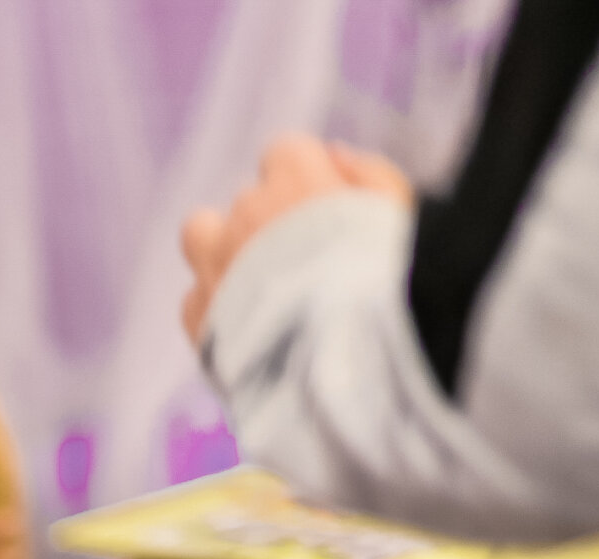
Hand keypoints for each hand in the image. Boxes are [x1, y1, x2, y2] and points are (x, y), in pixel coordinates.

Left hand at [180, 134, 411, 342]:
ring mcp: (216, 265)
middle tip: (310, 266)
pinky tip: (250, 331)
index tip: (328, 210)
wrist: (352, 365)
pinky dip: (215, 309)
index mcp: (298, 181)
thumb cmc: (394, 284)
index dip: (308, 182)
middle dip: (273, 224)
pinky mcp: (199, 318)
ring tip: (258, 285)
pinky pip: (194, 298)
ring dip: (222, 247)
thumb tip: (331, 154)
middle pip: (251, 201)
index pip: (286, 153)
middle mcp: (247, 215)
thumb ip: (369, 174)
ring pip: (200, 233)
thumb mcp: (404, 214)